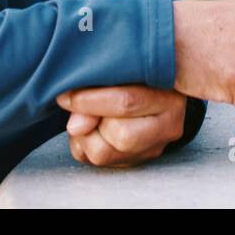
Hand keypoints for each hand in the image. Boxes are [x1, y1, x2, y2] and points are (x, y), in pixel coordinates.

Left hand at [55, 84, 186, 167]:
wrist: (155, 86)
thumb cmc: (134, 73)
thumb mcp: (120, 71)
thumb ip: (97, 89)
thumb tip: (76, 126)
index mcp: (169, 94)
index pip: (126, 102)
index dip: (89, 101)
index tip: (65, 96)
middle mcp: (169, 124)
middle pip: (120, 135)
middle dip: (93, 121)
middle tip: (83, 108)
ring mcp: (154, 147)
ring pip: (104, 154)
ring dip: (85, 136)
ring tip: (87, 118)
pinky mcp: (136, 161)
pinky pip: (96, 162)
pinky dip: (84, 145)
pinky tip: (91, 129)